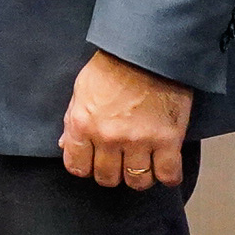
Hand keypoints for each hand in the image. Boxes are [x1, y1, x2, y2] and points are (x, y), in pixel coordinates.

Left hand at [60, 52, 195, 189]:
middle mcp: (108, 137)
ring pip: (137, 181)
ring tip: (143, 165)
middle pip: (108, 178)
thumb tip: (66, 145)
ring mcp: (139, 141)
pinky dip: (168, 177)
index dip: (86, 168)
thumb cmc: (113, 67)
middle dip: (113, 174)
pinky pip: (168, 175)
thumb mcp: (81, 91)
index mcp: (83, 124)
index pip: (77, 167)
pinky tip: (165, 167)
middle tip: (120, 164)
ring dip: (140, 177)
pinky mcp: (167, 140)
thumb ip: (73, 121)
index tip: (94, 164)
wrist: (147, 53)